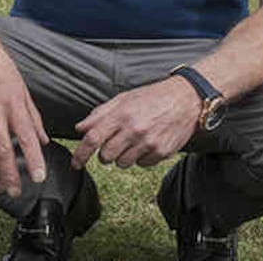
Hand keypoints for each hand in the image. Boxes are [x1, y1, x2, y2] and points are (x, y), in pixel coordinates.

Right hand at [0, 29, 48, 196]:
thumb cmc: (1, 67)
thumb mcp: (23, 89)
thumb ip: (33, 116)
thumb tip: (43, 141)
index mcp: (14, 103)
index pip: (26, 137)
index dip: (33, 159)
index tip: (40, 176)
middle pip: (3, 149)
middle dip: (10, 173)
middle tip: (16, 191)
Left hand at [71, 76, 201, 169]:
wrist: (186, 98)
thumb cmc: (153, 97)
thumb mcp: (124, 98)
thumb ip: (100, 113)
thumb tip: (80, 128)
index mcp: (122, 114)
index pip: (93, 138)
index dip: (81, 154)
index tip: (76, 164)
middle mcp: (134, 130)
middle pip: (106, 156)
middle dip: (105, 154)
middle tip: (115, 143)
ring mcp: (148, 142)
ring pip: (123, 164)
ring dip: (123, 157)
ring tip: (134, 141)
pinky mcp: (161, 152)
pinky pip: (141, 164)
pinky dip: (141, 158)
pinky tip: (148, 143)